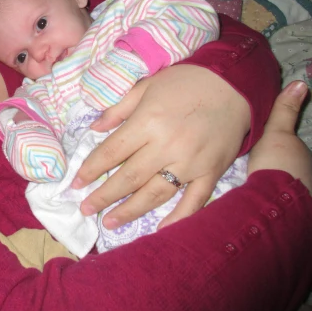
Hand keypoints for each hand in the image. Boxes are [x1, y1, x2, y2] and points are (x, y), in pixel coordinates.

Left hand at [72, 64, 250, 229]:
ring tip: (110, 222)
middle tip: (85, 209)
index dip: (91, 170)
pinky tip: (160, 229)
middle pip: (128, 178)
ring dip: (130, 211)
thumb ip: (120, 109)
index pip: (111, 152)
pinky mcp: (211, 172)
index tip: (75, 184)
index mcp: (147, 122)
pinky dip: (178, 217)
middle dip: (104, 196)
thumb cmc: (187, 80)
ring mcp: (191, 163)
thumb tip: (94, 129)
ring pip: (155, 194)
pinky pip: (194, 201)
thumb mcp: (147, 85)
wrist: (236, 82)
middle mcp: (167, 146)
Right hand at [248, 81, 311, 203]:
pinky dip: (267, 197)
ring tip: (249, 183)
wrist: (276, 202)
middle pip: (286, 165)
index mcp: (303, 156)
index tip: (260, 146)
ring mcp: (301, 196)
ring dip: (269, 183)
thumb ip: (284, 110)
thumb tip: (302, 83)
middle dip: (273, 165)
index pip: (289, 146)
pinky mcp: (290, 214)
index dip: (275, 144)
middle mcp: (307, 176)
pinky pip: (276, 200)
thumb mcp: (276, 131)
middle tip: (252, 166)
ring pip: (282, 184)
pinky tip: (255, 198)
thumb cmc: (276, 163)